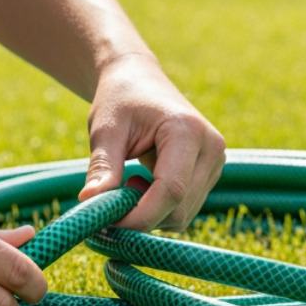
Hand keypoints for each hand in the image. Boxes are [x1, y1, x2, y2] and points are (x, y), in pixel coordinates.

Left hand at [77, 54, 224, 230]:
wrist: (138, 81)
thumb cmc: (120, 101)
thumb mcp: (105, 130)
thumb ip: (102, 166)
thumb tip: (90, 203)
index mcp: (187, 130)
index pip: (171, 190)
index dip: (139, 215)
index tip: (106, 224)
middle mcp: (211, 147)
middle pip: (180, 208)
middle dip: (141, 216)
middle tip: (109, 199)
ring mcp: (215, 161)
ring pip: (184, 214)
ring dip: (150, 213)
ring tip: (128, 181)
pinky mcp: (210, 172)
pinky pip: (185, 208)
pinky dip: (159, 208)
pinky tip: (143, 183)